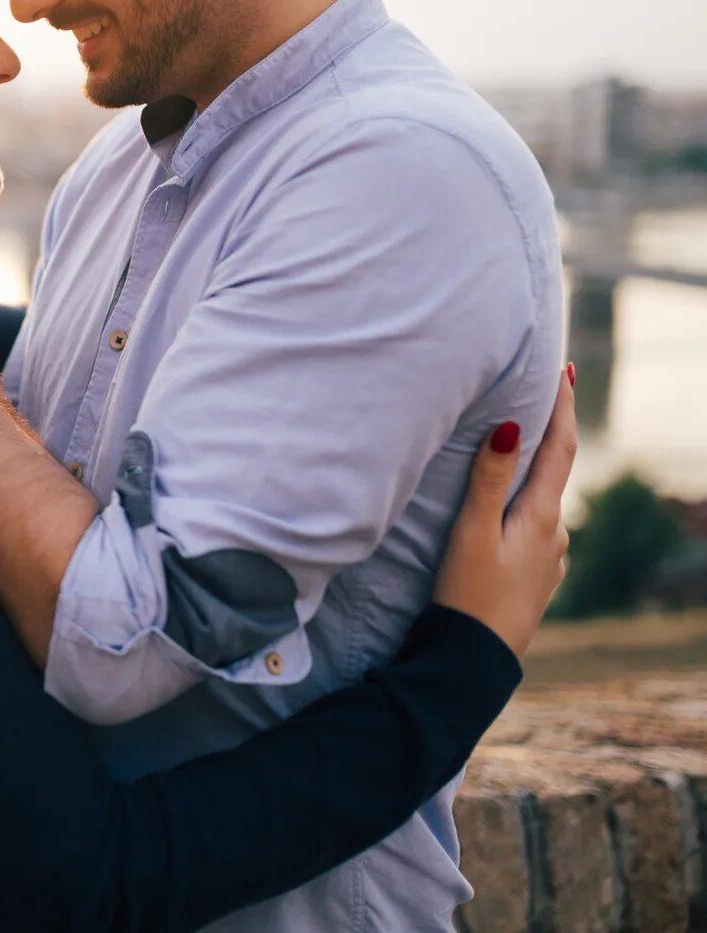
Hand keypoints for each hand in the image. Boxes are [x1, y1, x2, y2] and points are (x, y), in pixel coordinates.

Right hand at [431, 367, 576, 657]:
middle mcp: (554, 534)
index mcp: (540, 517)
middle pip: (550, 473)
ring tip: (507, 455)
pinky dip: (519, 509)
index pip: (558, 449)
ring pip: (538, 504)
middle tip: (530, 399)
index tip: (563, 371)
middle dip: (541, 437)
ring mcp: (548, 559)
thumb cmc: (467, 594)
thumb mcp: (472, 533)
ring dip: (528, 477)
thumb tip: (512, 426)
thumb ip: (489, 480)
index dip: (560, 407)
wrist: (476, 660)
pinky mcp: (535, 578)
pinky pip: (531, 530)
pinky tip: (500, 516)